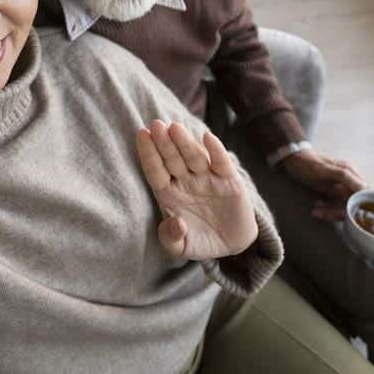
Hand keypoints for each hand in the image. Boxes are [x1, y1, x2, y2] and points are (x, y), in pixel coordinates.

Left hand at [136, 120, 257, 259]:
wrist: (231, 245)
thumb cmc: (200, 240)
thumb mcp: (182, 247)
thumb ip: (171, 239)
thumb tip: (176, 223)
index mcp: (169, 193)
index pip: (155, 170)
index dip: (148, 153)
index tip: (141, 134)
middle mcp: (186, 181)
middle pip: (172, 158)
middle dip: (164, 142)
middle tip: (156, 125)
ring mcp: (207, 178)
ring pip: (194, 157)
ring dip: (185, 142)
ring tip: (174, 128)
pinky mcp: (229, 181)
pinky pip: (221, 163)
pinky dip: (216, 150)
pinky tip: (208, 137)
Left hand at [280, 149, 365, 221]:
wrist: (292, 158)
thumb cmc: (307, 162)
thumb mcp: (324, 169)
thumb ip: (343, 176)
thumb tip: (363, 187)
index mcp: (350, 173)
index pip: (362, 194)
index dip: (355, 205)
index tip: (342, 212)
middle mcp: (349, 179)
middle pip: (353, 202)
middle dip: (339, 211)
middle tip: (322, 213)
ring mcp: (341, 186)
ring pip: (344, 205)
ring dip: (331, 211)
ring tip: (316, 211)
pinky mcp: (333, 191)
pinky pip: (335, 204)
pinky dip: (327, 209)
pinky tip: (316, 208)